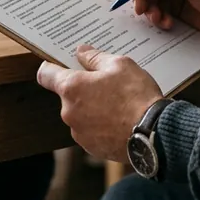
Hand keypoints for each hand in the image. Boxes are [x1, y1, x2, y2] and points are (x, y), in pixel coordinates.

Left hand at [36, 44, 161, 162]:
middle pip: (68, 95)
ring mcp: (79, 132)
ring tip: (118, 104)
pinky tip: (120, 120)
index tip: (59, 64)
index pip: (45, 74)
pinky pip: (91, 131)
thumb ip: (95, 57)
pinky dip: (101, 125)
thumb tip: (81, 52)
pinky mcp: (91, 148)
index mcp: (71, 88)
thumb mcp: (120, 65)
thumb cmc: (136, 96)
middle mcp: (68, 112)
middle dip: (83, 89)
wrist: (153, 133)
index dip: (51, 67)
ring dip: (92, 108)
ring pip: (80, 114)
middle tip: (106, 84)